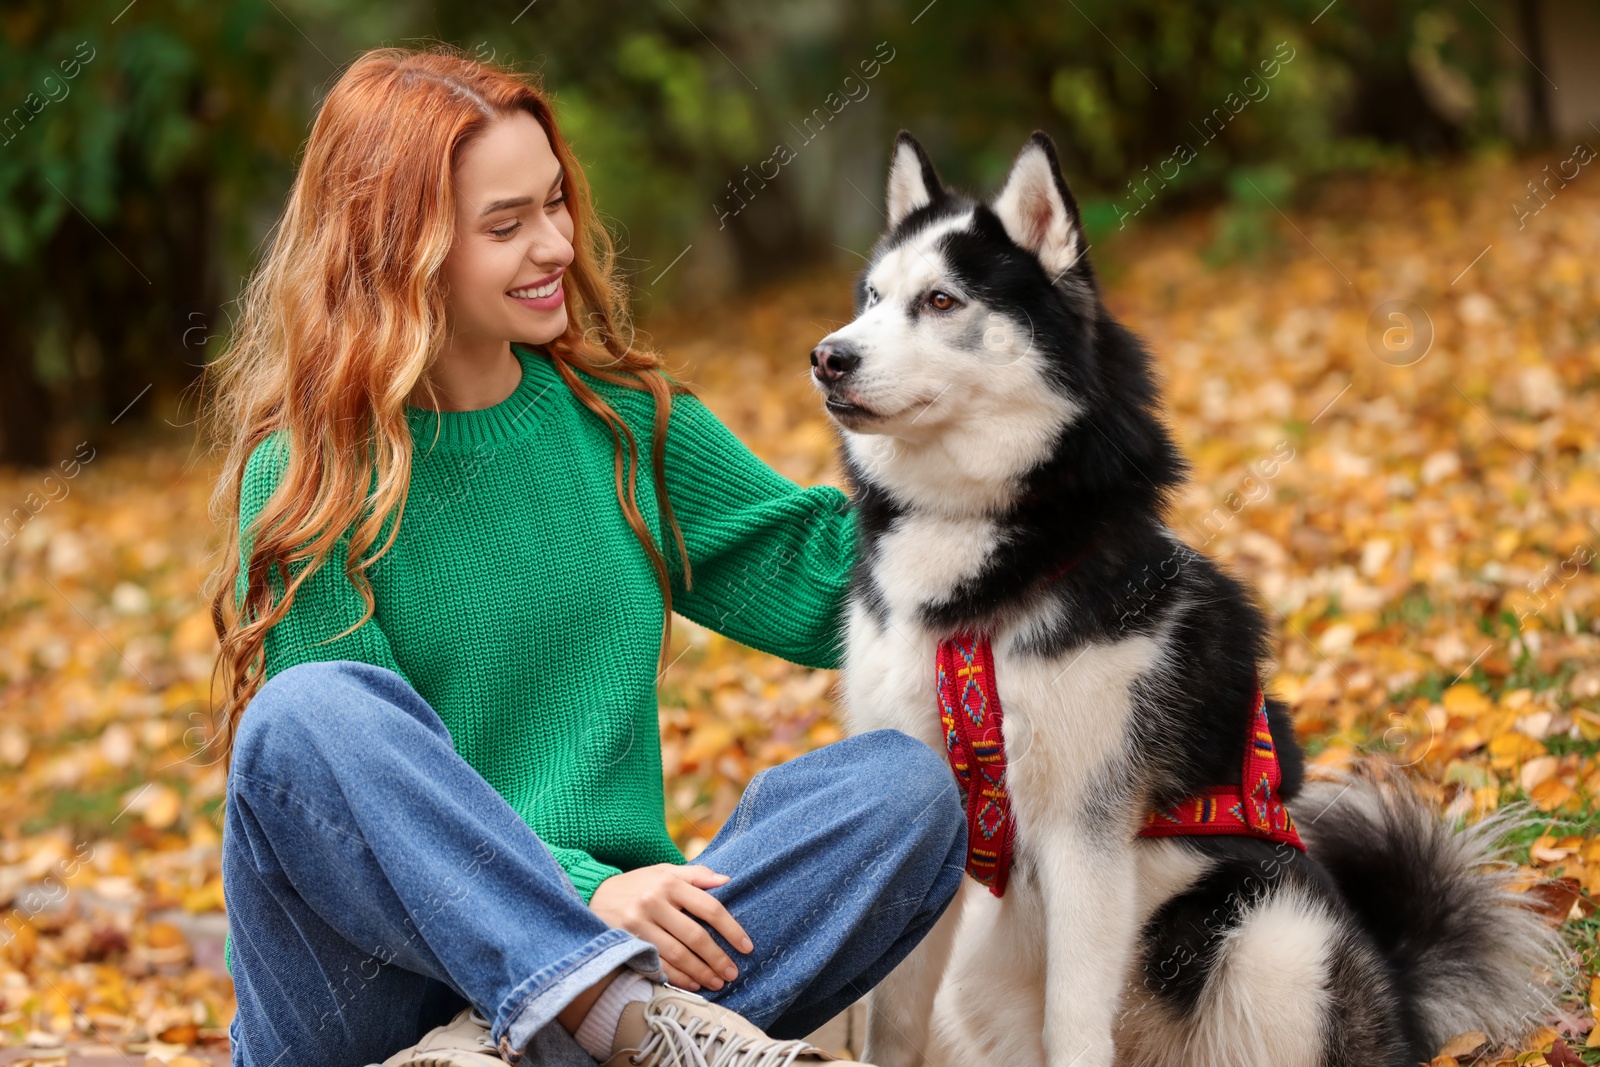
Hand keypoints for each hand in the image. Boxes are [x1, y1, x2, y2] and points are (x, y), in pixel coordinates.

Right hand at [590, 864, 753, 990]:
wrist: (593, 893)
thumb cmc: (638, 884)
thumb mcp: (664, 871)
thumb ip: (695, 875)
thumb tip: (726, 881)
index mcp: (669, 882)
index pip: (709, 907)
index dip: (731, 929)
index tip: (746, 946)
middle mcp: (654, 901)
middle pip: (695, 935)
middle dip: (717, 958)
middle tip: (733, 972)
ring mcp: (638, 923)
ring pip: (677, 954)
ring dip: (701, 972)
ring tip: (717, 982)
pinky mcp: (626, 941)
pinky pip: (657, 964)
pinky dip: (677, 977)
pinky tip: (693, 984)